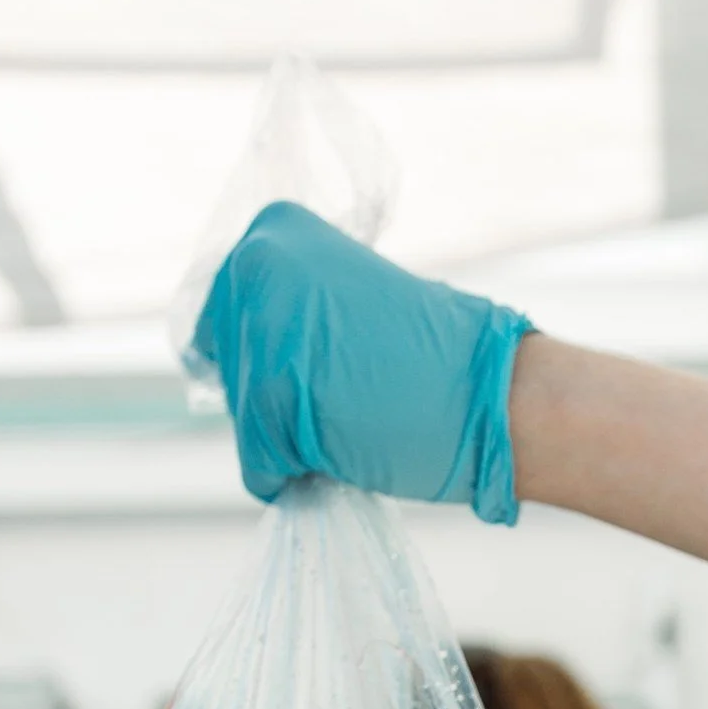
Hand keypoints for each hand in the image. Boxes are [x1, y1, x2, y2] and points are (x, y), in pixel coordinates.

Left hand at [192, 201, 533, 518]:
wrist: (487, 392)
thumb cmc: (429, 359)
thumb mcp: (340, 306)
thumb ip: (284, 312)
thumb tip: (219, 357)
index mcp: (275, 232)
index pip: (222, 318)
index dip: (267, 357)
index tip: (323, 361)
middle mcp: (257, 266)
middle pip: (226, 366)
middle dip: (271, 398)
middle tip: (344, 393)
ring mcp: (261, 327)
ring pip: (243, 417)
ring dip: (289, 437)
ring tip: (350, 418)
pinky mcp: (271, 391)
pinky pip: (258, 461)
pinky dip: (288, 476)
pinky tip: (340, 452)